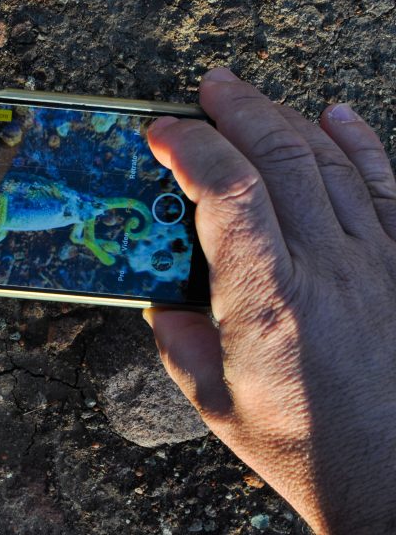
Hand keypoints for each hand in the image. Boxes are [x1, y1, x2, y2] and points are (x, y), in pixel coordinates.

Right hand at [144, 68, 395, 532]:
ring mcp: (375, 260)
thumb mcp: (216, 402)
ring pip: (330, 160)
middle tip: (207, 89)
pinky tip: (337, 115)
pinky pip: (386, 185)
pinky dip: (360, 142)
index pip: (228, 193)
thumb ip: (180, 341)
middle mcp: (327, 267)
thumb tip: (165, 302)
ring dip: (284, 117)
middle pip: (280, 157)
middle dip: (236, 110)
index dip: (192, 147)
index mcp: (267, 302)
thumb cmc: (307, 446)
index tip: (162, 133)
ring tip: (249, 96)